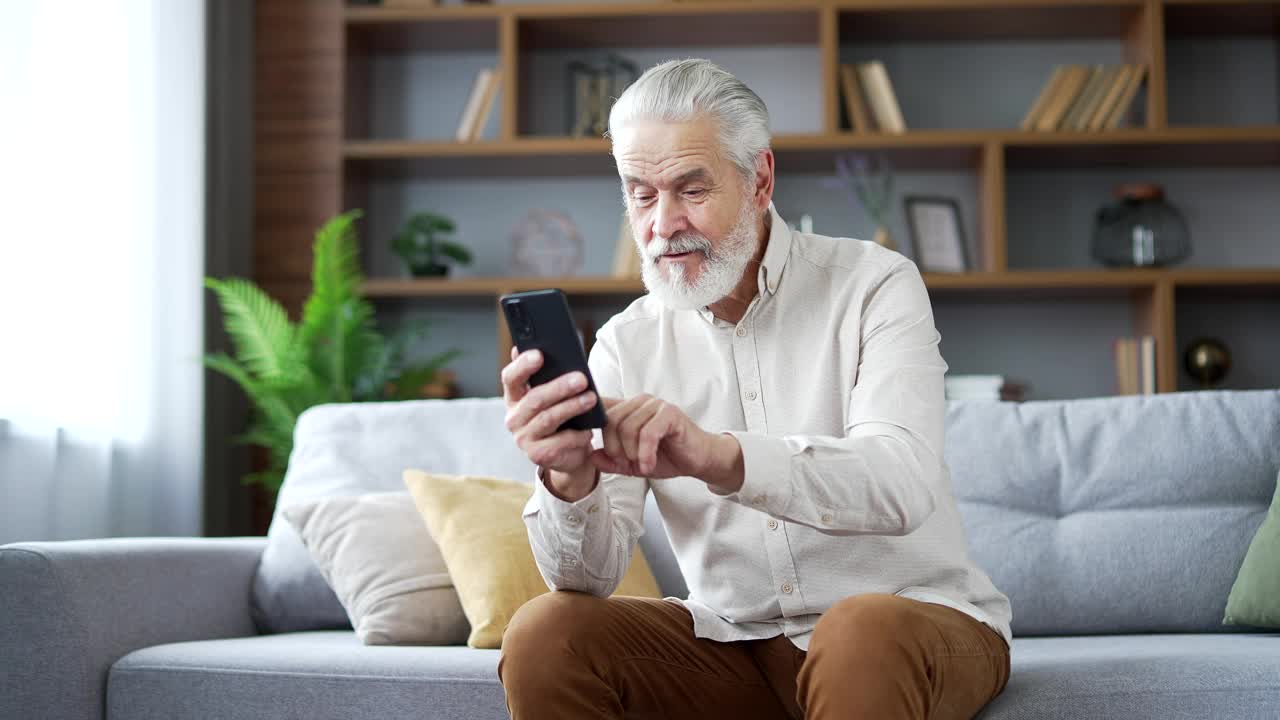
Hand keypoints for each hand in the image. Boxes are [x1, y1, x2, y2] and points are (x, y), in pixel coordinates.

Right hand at [501, 346, 597, 473]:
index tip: (539, 354)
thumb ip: (552, 376)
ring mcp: (523, 438)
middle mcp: (514, 417)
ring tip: (591, 398)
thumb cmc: (563, 416)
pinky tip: (589, 430)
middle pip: (534, 399)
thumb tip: (560, 353)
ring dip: (572, 407)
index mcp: (515, 397)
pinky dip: (577, 435)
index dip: (522, 365)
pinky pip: (559, 442)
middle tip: (581, 378)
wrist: (569, 453)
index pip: (510, 378)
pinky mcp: (537, 456)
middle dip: (559, 387)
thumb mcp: (557, 395)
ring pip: (548, 418)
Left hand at [591, 394, 717, 478]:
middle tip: (625, 463)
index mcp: (627, 408)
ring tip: (640, 466)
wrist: (697, 459)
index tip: (591, 442)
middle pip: (610, 420)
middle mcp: (639, 402)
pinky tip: (648, 465)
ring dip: (631, 453)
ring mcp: (655, 405)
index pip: (601, 408)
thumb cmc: (666, 456)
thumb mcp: (632, 464)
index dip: (591, 423)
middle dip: (613, 447)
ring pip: (628, 427)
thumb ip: (611, 461)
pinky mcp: (670, 414)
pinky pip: (648, 433)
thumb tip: (591, 456)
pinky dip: (645, 453)